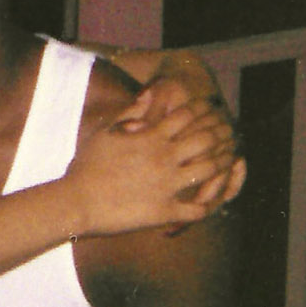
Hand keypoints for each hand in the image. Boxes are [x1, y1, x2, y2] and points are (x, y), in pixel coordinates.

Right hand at [65, 96, 237, 236]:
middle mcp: (163, 159)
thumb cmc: (85, 167)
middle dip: (222, 132)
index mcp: (150, 137)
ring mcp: (167, 186)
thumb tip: (150, 95)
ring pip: (209, 171)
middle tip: (230, 131)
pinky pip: (196, 210)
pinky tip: (210, 200)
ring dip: (222, 164)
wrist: (75, 202)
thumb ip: (130, 112)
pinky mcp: (164, 212)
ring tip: (229, 161)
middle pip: (206, 139)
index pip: (187, 115)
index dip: (203, 109)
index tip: (211, 109)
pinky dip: (207, 205)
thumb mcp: (105, 132)